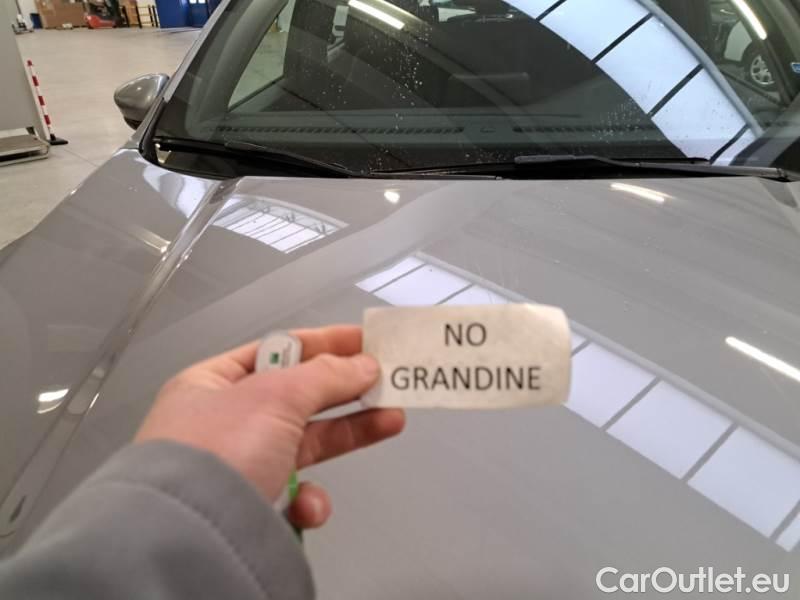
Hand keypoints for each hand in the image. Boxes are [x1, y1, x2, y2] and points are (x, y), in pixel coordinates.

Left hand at [135, 325, 404, 529]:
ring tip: (392, 420)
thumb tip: (364, 364)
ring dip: (348, 433)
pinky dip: (309, 500)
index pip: (277, 349)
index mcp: (213, 383)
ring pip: (304, 442)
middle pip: (298, 395)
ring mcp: (240, 465)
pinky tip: (309, 506)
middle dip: (345, 389)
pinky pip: (294, 493)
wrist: (191, 536)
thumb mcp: (276, 395)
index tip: (366, 341)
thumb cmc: (221, 447)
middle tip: (388, 380)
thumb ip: (326, 375)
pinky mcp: (254, 506)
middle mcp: (223, 421)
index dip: (324, 342)